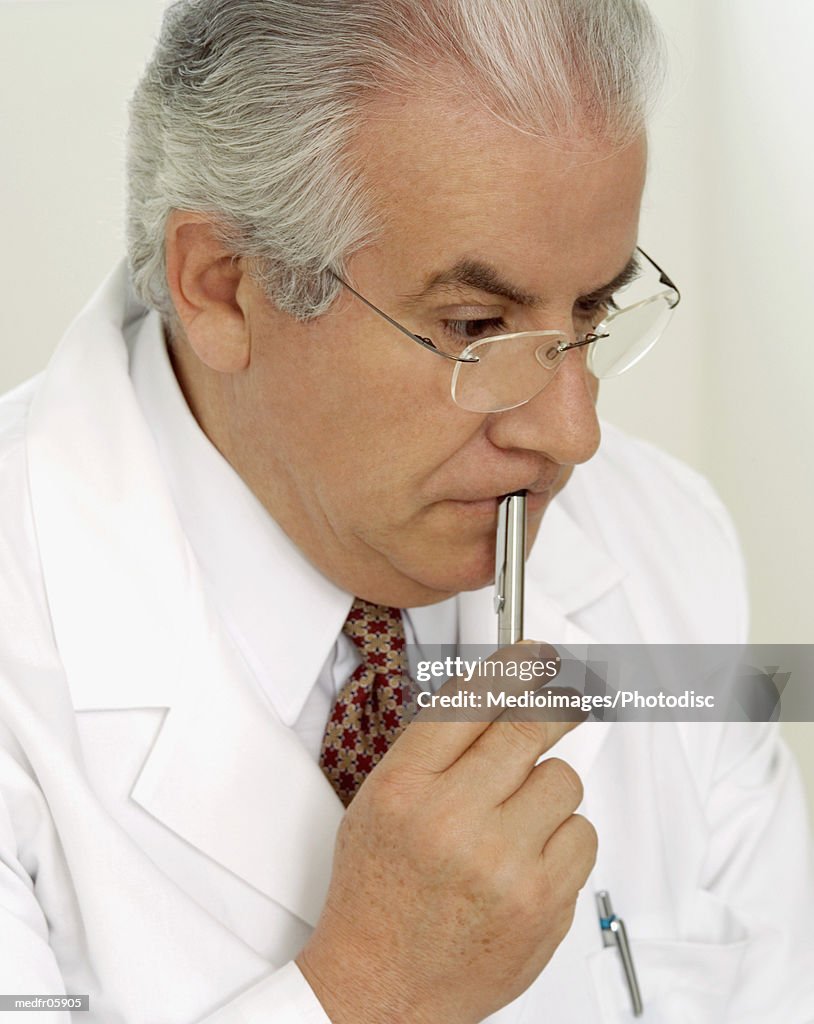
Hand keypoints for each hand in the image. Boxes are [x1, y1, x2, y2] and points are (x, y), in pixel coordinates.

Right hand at [297, 642, 596, 1023]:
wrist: (383, 987)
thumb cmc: (378, 893)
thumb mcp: (378, 803)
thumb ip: (434, 750)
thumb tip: (500, 695)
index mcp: (405, 787)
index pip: (472, 699)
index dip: (515, 666)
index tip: (537, 653)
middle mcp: (453, 820)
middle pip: (531, 728)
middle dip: (555, 705)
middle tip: (567, 695)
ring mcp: (504, 864)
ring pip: (565, 780)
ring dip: (547, 789)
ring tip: (515, 819)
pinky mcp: (544, 904)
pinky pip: (583, 834)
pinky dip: (563, 838)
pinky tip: (529, 857)